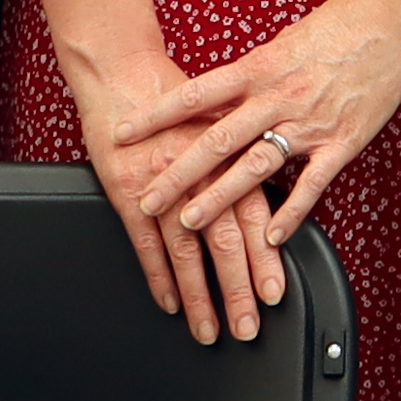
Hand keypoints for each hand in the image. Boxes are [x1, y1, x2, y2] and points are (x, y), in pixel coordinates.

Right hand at [69, 50, 283, 343]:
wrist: (124, 71)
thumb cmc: (178, 93)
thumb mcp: (224, 116)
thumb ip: (247, 154)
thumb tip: (277, 193)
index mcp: (230, 153)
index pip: (256, 214)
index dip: (266, 257)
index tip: (274, 293)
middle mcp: (201, 171)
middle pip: (225, 240)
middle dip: (238, 289)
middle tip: (247, 327)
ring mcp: (164, 185)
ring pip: (187, 251)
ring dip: (200, 296)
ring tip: (209, 329)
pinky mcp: (128, 192)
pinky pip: (146, 245)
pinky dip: (159, 278)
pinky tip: (170, 304)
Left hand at [114, 0, 400, 251]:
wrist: (398, 15)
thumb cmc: (344, 21)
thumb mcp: (288, 39)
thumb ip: (259, 71)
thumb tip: (230, 92)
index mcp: (262, 66)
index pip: (196, 94)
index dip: (157, 116)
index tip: (124, 133)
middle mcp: (280, 95)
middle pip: (217, 139)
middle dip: (177, 173)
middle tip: (146, 199)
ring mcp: (311, 121)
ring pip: (255, 166)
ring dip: (219, 197)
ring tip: (189, 223)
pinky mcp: (344, 140)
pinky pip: (312, 183)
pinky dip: (290, 212)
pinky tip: (270, 236)